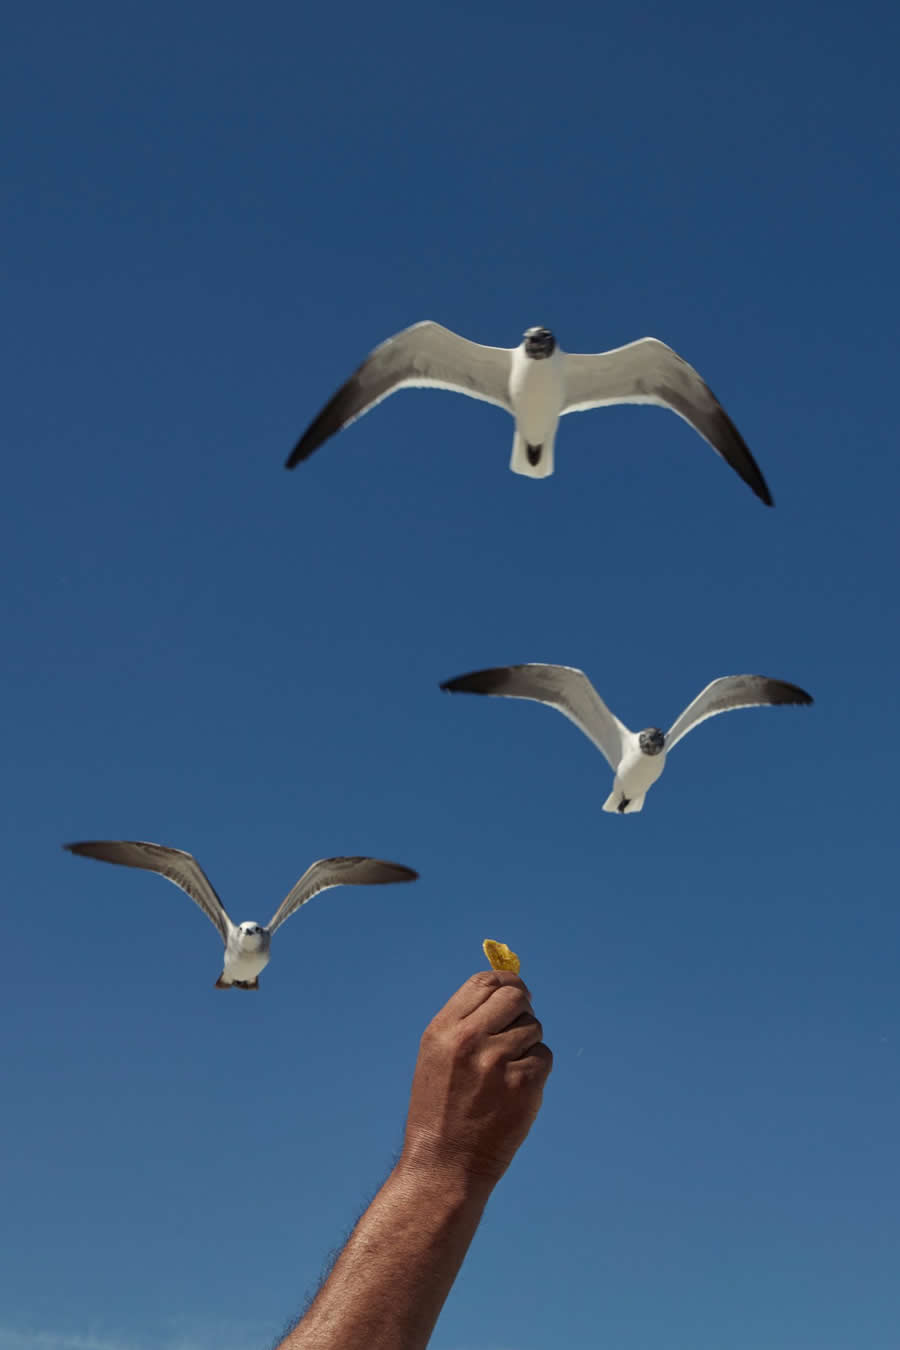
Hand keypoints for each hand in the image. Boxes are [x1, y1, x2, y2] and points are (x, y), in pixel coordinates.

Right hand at [400, 970, 552, 1186]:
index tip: (516, 991)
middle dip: (522, 1008)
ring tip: (505, 1073)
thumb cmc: (441, 1107)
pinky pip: (543, 1057)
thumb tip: (508, 987)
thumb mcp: (438, 1054)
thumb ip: (466, 1018)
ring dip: (527, 1044)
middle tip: (517, 1028)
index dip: (506, 981)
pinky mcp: (524, 1086)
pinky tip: (514, 1091)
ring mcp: (498, 1062)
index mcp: (444, 1029)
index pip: (484, 982)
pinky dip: (535, 1070)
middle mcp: (469, 1040)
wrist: (443, 1164)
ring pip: (533, 1028)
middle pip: (515, 997)